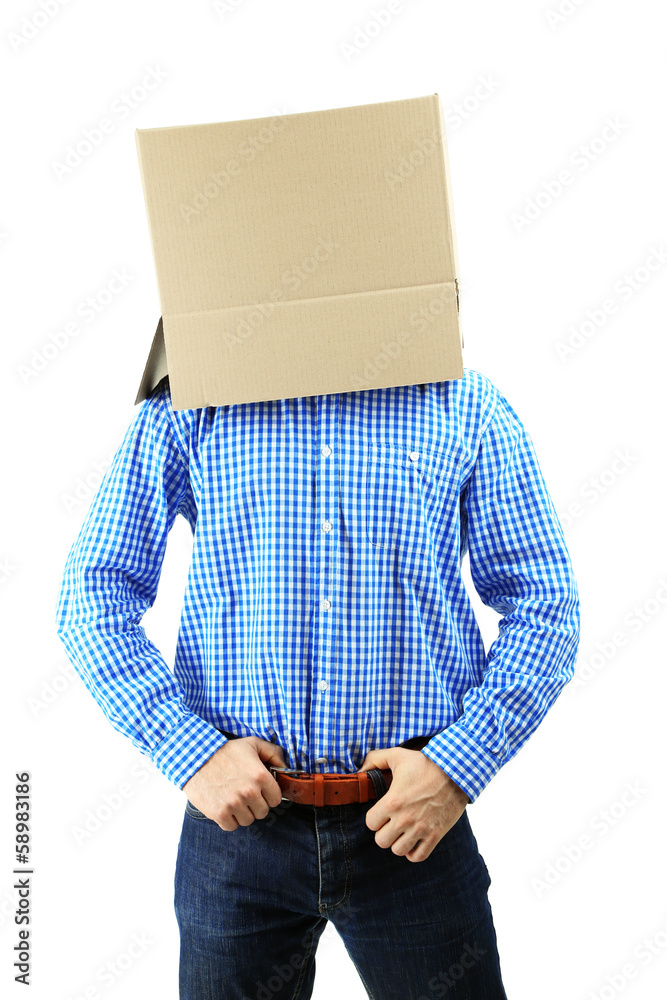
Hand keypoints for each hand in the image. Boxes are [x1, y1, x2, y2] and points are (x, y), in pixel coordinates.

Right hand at [182, 736, 286, 830]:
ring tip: (234, 798)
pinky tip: (225, 805)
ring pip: (248, 820)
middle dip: (256, 804)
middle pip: (263, 812)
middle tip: (245, 793)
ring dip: (243, 812)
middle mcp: (249, 792)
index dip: (269, 795)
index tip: (260, 790)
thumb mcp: (252, 744)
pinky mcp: (219, 813)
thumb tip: (286, 767)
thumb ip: (274, 753)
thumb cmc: (225, 751)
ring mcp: (234, 804)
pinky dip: (229, 819)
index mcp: (261, 776)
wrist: (195, 757)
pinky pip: (232, 826)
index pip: (276, 799)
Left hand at [358, 747, 469, 862]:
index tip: (382, 811)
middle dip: (384, 831)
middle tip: (391, 821)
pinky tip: (413, 840)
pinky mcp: (435, 835)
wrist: (456, 772)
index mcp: (392, 802)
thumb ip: (375, 759)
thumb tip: (359, 771)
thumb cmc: (426, 763)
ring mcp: (420, 829)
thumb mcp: (397, 755)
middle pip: (381, 841)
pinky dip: (413, 852)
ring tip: (402, 830)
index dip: (374, 817)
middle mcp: (404, 819)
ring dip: (398, 842)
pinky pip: (418, 856)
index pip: (371, 823)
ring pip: (398, 850)